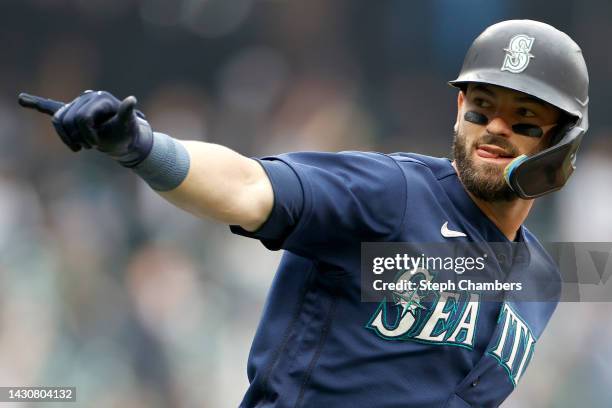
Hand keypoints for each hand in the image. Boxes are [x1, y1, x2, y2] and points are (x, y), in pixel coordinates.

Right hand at [18, 90, 152, 166]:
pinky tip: (22, 99)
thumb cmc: (126, 133)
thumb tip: (132, 100)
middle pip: (67, 120)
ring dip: (67, 137)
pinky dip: (38, 104)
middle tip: (92, 145)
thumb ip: (127, 113)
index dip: (87, 135)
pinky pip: (51, 107)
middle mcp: (86, 98)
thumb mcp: (127, 126)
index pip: (81, 118)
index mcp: (98, 99)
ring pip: (58, 121)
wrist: (124, 138)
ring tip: (81, 145)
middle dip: (78, 137)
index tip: (96, 144)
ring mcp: (78, 105)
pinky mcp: (72, 112)